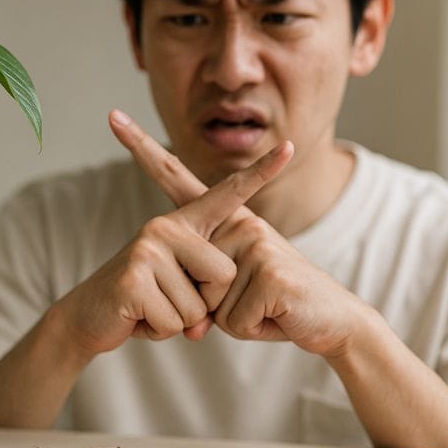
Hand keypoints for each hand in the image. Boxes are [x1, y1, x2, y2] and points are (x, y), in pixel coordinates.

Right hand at [55, 111, 292, 358]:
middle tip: (165, 300)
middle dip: (203, 304)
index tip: (289, 148)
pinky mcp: (135, 277)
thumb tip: (198, 328)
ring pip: (199, 307)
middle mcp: (165, 226)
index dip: (260, 173)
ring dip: (177, 321)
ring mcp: (148, 248)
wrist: (88, 317)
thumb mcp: (181, 295)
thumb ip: (203, 302)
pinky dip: (159, 331)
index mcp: (182, 223)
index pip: (227, 195)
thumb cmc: (143, 303)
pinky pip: (175, 322)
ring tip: (150, 308)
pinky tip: (138, 318)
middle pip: (223, 275)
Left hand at [109, 109, 365, 357]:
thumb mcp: (233, 292)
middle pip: (190, 278)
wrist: (333, 320)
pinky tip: (276, 314)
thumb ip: (202, 291)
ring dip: (235, 320)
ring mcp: (256, 244)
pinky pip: (231, 321)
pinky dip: (252, 330)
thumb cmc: (277, 304)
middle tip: (257, 300)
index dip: (144, 150)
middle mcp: (241, 223)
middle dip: (214, 309)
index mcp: (229, 220)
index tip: (114, 118)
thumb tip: (191, 320)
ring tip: (267, 307)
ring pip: (207, 305)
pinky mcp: (268, 272)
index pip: (177, 180)